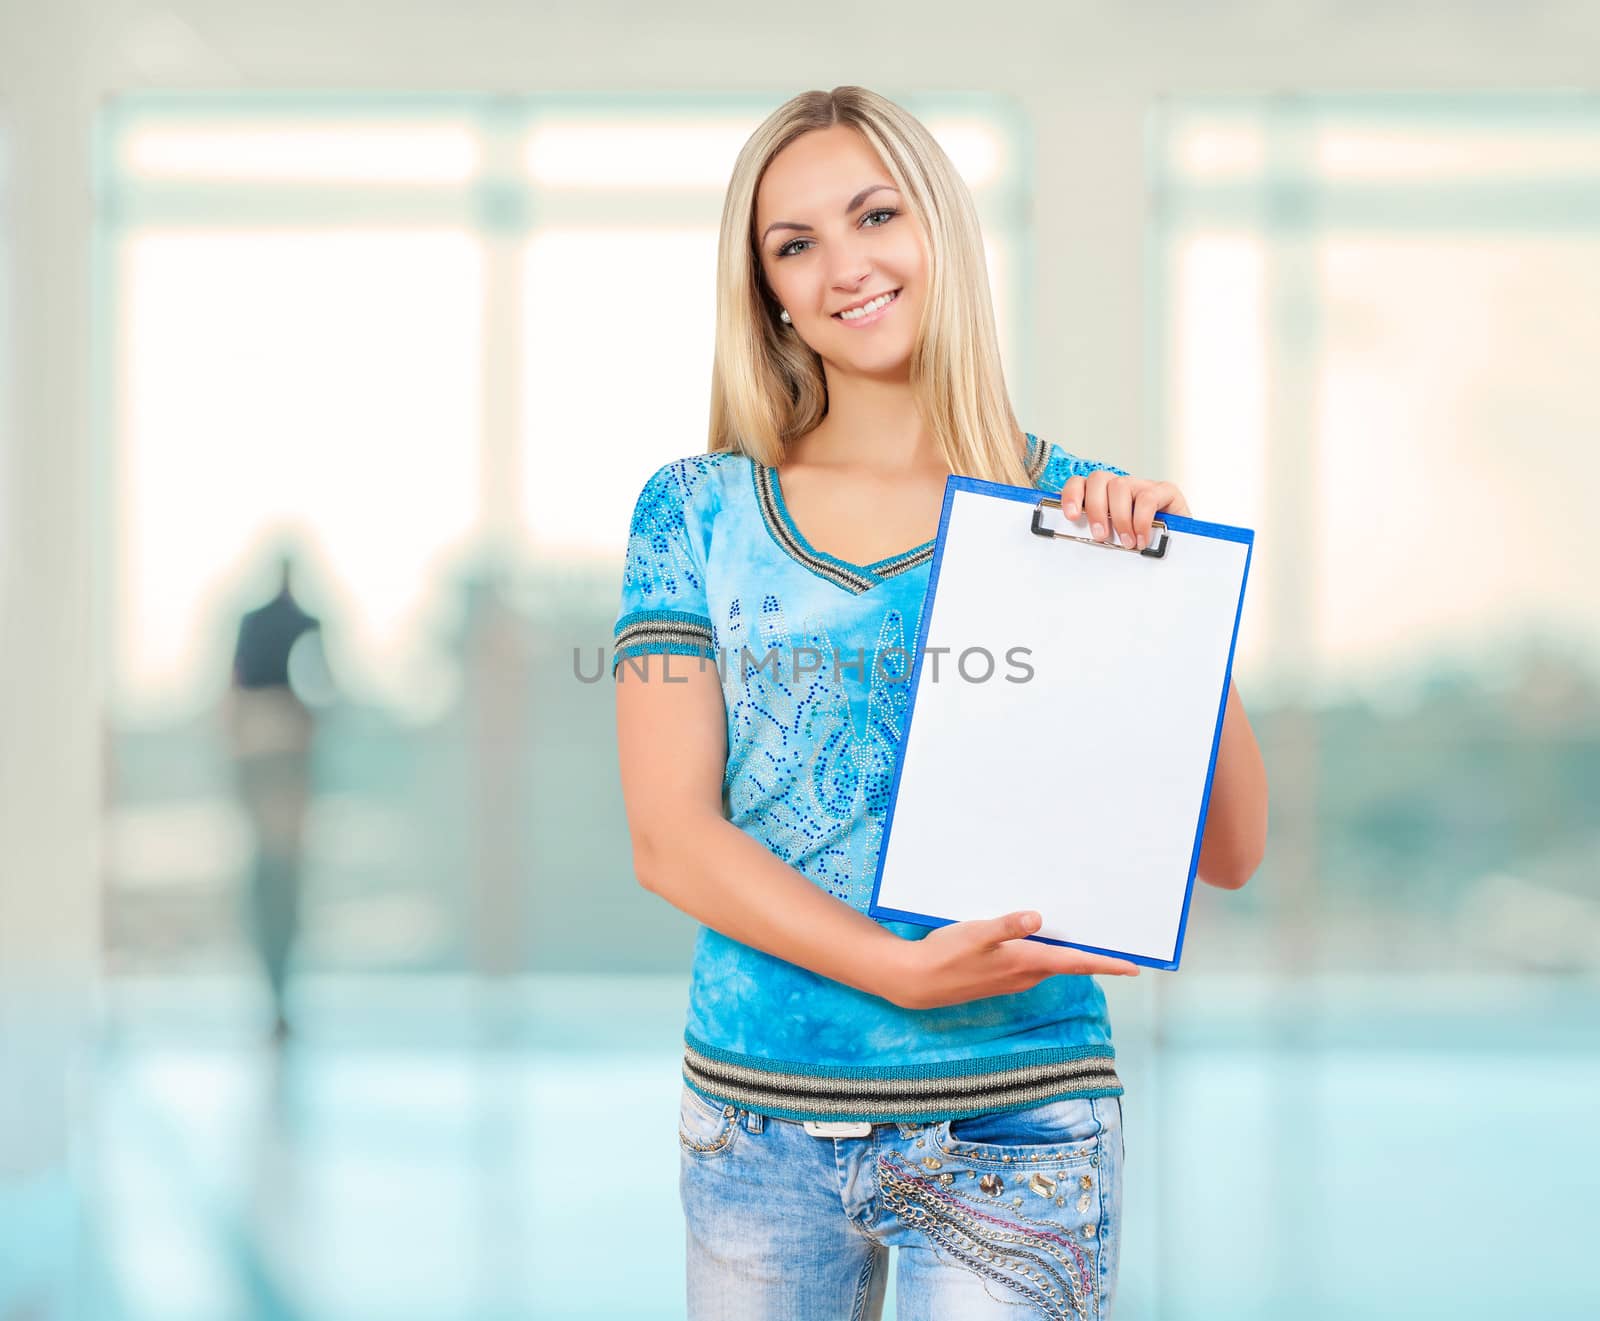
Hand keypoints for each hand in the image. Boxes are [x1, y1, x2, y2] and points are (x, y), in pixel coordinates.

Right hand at [879, 911, 1139, 1010]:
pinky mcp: (1000, 977)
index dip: (1106, 964)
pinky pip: (1033, 964)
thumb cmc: (945, 955)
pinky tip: (1040, 938)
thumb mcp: (975, 933)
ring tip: (1085, 935)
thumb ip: (1006, 926)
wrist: (918, 981)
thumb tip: (1038, 918)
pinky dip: (1046, 953)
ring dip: (1069, 953)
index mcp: (1025, 962)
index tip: (1133, 967)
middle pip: (1068, 963)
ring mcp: (1012, 979)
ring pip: (1050, 964)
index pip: (1075, 962)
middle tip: (1116, 942)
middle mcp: (1024, 975)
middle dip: (1093, 955)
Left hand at [1058, 471, 1190, 550]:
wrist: (1177, 550)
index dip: (1072, 495)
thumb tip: (1075, 539)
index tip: (1070, 516)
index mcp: (1102, 495)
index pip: (1080, 482)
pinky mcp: (1165, 491)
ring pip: (1121, 486)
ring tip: (1126, 542)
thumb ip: (1097, 534)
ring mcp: (1142, 485)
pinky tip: (1142, 538)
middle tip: (1100, 536)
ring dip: (1120, 517)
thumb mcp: (1113, 540)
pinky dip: (1141, 521)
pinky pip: (1148, 497)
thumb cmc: (1139, 546)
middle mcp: (1121, 486)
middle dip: (1095, 508)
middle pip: (1099, 479)